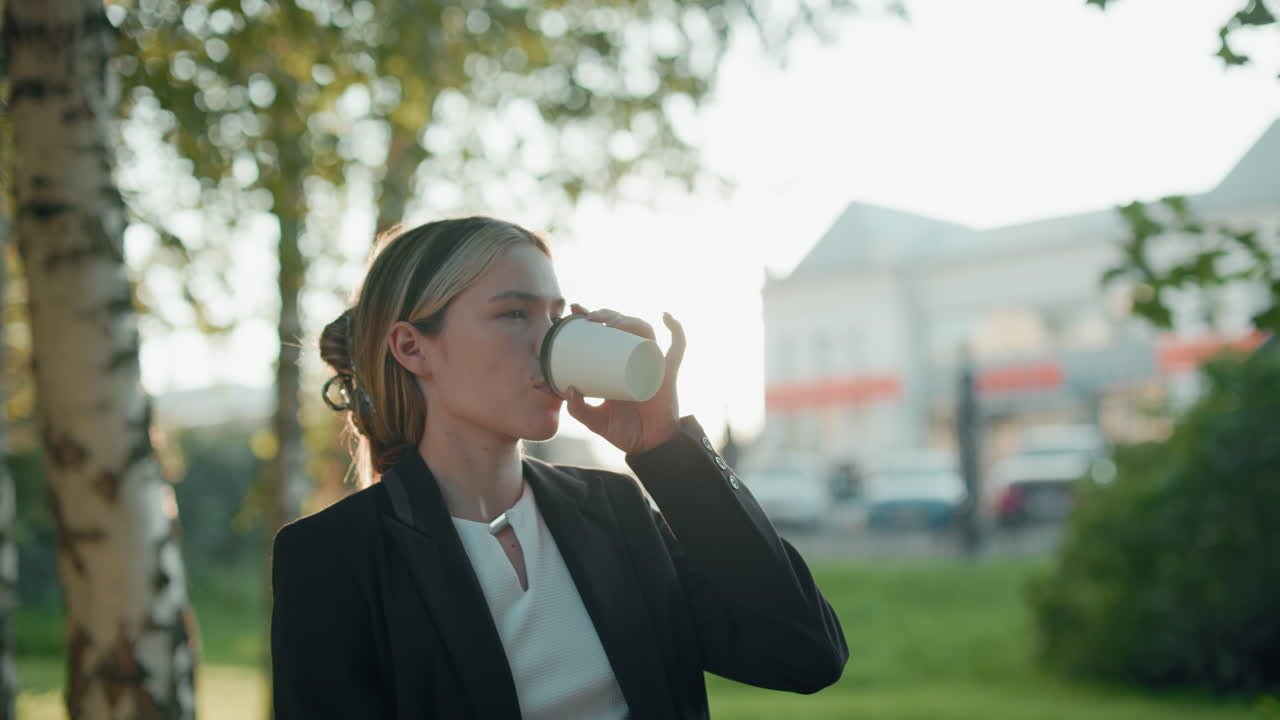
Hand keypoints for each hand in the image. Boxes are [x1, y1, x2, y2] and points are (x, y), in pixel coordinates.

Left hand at [561, 304, 685, 454]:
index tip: (574, 311)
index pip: (605, 333)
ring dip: (628, 319)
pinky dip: (676, 330)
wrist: (648, 446)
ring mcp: (652, 363)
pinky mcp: (668, 372)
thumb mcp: (594, 420)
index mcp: (617, 364)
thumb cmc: (624, 431)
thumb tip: (569, 389)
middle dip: (607, 314)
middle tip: (589, 318)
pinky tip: (666, 317)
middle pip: (624, 325)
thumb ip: (578, 409)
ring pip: (644, 330)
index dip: (592, 316)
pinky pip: (678, 347)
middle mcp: (635, 358)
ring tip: (610, 323)